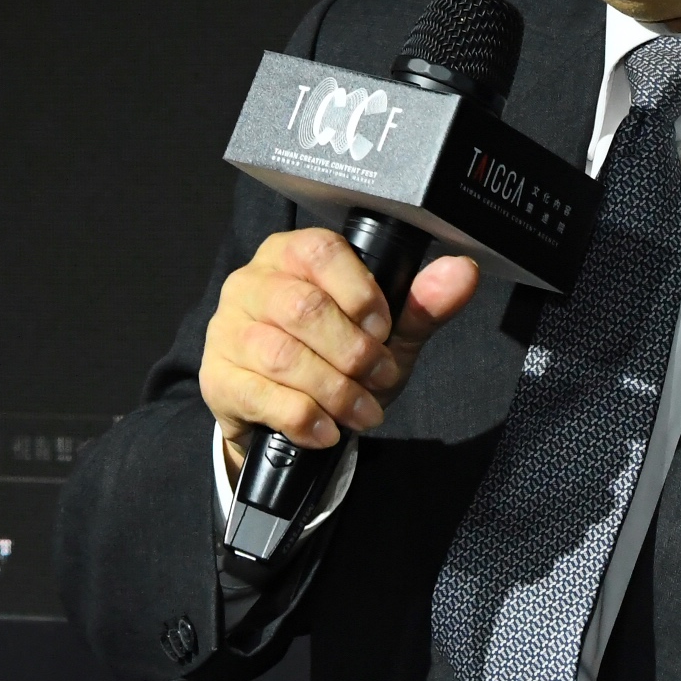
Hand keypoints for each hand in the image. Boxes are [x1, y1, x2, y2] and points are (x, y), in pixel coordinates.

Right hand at [199, 229, 481, 471]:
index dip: (359, 292)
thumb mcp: (385, 332)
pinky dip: (306, 418)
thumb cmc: (336, 357)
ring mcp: (228, 330)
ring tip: (363, 411)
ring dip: (335, 391)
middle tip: (381, 378)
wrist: (286, 414)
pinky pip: (263, 397)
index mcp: (290, 254)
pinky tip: (327, 428)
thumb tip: (462, 272)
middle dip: (354, 352)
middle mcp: (251, 283)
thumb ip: (421, 303)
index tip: (384, 329)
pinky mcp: (218, 378)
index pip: (320, 251)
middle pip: (303, 308)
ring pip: (284, 356)